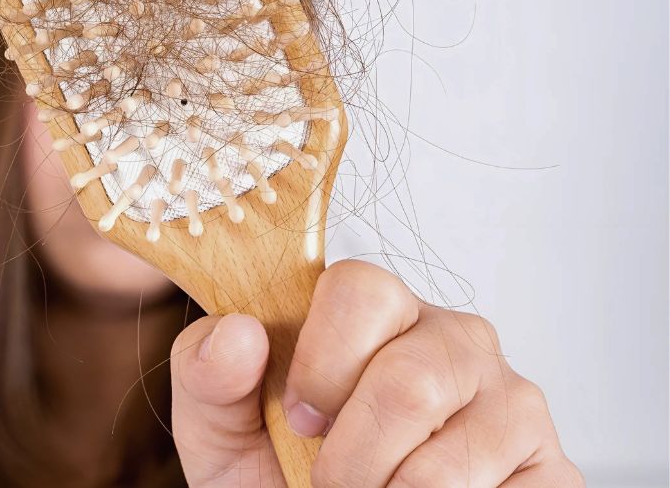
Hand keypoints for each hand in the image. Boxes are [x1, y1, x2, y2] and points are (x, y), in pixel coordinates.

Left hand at [170, 260, 581, 486]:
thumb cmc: (275, 468)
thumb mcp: (220, 422)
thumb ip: (207, 370)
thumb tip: (241, 334)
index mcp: (378, 310)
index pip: (361, 289)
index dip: (320, 362)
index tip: (296, 416)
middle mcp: (455, 340)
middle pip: (407, 382)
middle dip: (350, 457)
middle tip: (328, 484)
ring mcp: (511, 401)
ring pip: (447, 458)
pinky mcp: (550, 469)